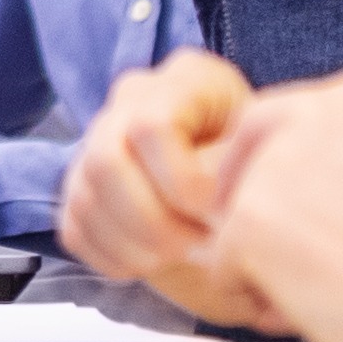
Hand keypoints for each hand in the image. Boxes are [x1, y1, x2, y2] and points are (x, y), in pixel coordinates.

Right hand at [58, 52, 266, 323]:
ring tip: (181, 257)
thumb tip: (220, 210)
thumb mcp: (265, 148)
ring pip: (86, 199)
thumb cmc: (258, 158)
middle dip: (152, 220)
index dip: (180, 180)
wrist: (241, 177)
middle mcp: (129, 102)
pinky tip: (154, 261)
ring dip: (136, 244)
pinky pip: (77, 229)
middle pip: (105, 162)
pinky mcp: (82, 188)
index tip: (216, 213)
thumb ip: (241, 168)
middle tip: (196, 247)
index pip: (152, 126)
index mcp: (184, 80)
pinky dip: (114, 257)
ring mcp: (98, 143)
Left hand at [191, 73, 342, 341]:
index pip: (271, 117)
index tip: (282, 209)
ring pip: (234, 219)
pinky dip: (254, 296)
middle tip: (301, 260)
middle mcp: (311, 115)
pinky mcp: (248, 219)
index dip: (267, 170)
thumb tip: (300, 178)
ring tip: (330, 291)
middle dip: (255, 211)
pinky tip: (311, 309)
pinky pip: (224, 266)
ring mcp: (274, 166)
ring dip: (263, 262)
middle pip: (242, 163)